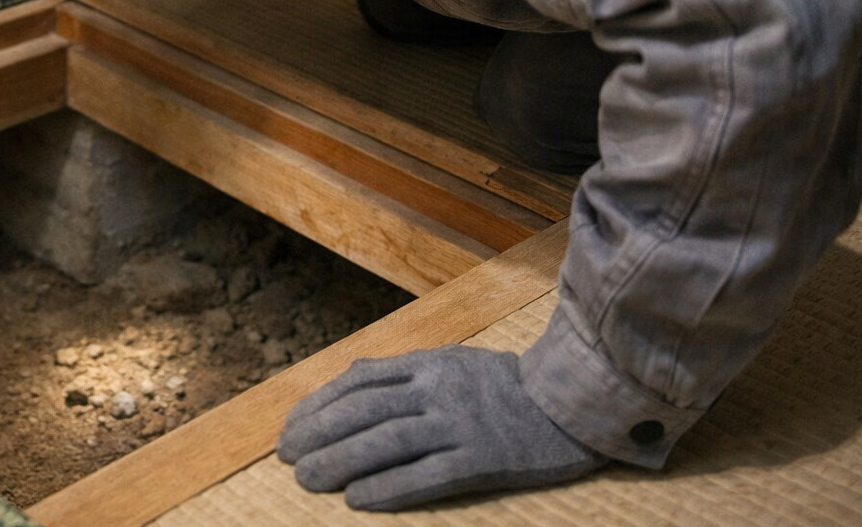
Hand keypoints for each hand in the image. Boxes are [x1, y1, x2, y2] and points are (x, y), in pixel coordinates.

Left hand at [277, 346, 605, 510]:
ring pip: (387, 441)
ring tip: (308, 480)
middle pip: (365, 410)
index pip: (359, 380)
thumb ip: (404, 371)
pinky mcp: (484, 458)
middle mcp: (439, 389)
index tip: (291, 425)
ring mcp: (461, 423)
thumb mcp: (452, 362)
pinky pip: (427, 475)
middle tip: (287, 456)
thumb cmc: (507, 386)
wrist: (574, 401)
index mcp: (429, 363)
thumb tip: (350, 379)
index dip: (320, 403)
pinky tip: (358, 499)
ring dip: (341, 461)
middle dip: (319, 433)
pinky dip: (388, 487)